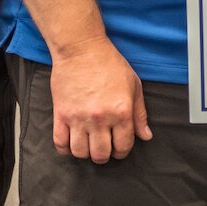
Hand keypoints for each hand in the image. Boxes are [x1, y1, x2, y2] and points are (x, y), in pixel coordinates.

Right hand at [50, 36, 152, 162]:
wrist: (82, 49)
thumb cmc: (110, 64)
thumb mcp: (134, 86)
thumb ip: (140, 114)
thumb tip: (146, 136)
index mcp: (122, 112)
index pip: (123, 146)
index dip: (122, 151)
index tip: (119, 147)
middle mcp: (100, 118)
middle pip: (101, 155)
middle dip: (104, 156)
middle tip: (104, 148)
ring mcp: (79, 118)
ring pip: (80, 153)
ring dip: (86, 153)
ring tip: (89, 144)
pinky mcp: (61, 115)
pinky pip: (60, 144)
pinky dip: (66, 149)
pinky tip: (72, 142)